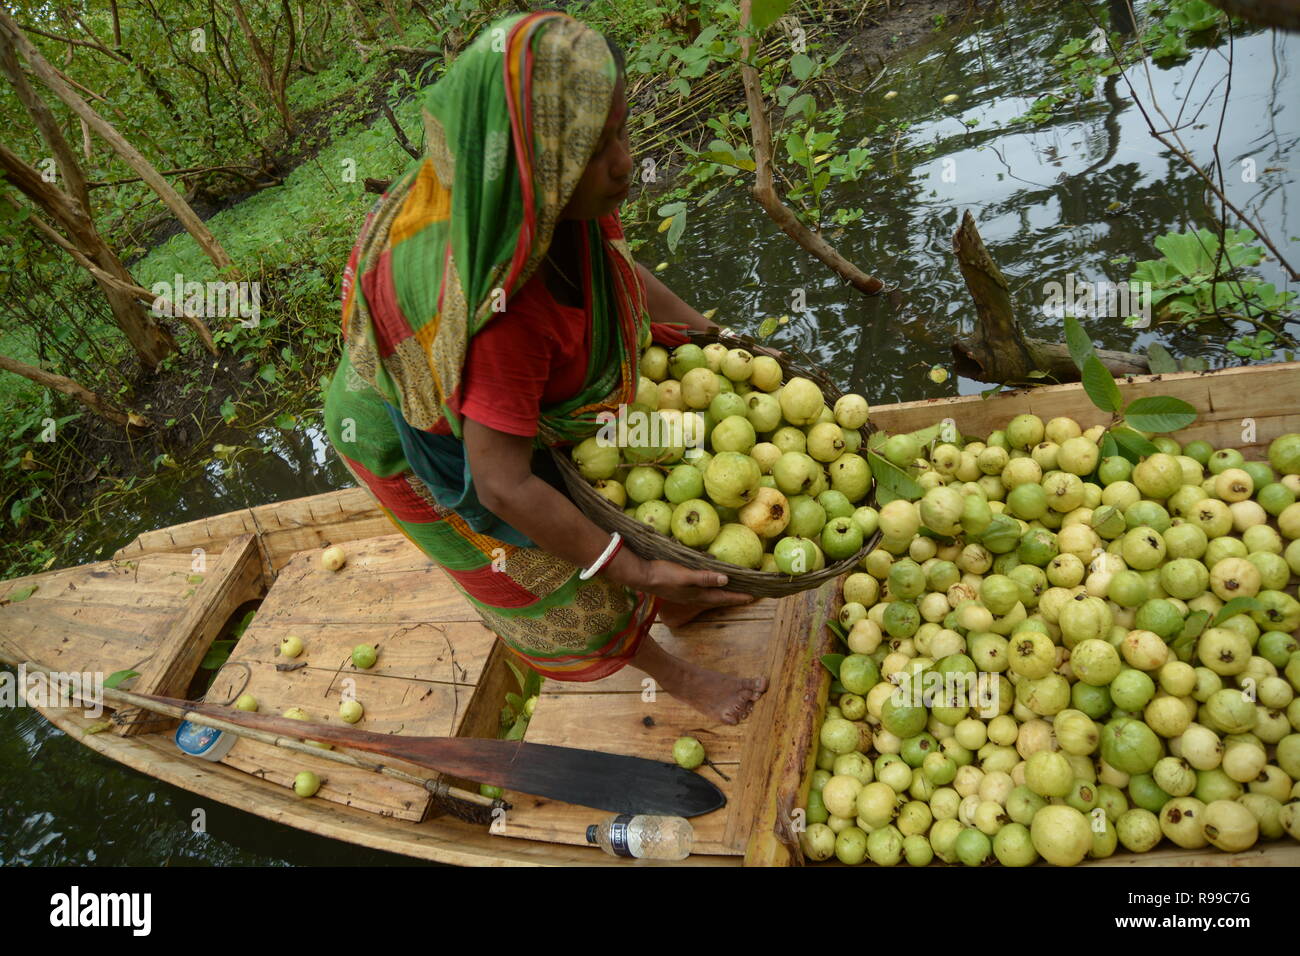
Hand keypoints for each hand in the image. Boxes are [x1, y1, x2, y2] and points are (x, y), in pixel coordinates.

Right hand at [606, 550, 753, 606]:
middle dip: (734, 597)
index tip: (754, 598)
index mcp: (698, 594)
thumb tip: (726, 579)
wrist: (642, 576)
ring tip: (733, 590)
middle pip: (719, 598)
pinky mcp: (681, 587)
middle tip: (748, 596)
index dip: (738, 597)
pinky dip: (711, 586)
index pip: (723, 596)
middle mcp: (695, 596)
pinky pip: (702, 589)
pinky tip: (710, 581)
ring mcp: (687, 593)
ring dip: (723, 592)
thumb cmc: (663, 575)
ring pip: (711, 594)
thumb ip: (704, 578)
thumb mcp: (685, 575)